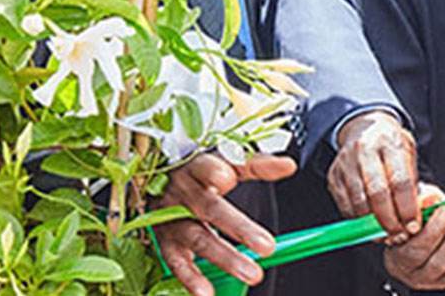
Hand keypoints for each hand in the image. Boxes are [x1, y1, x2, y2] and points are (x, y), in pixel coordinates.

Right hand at [151, 152, 296, 295]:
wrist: (155, 181)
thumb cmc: (198, 172)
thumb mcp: (224, 161)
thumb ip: (256, 164)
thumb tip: (289, 165)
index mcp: (196, 167)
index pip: (206, 167)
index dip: (215, 173)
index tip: (228, 178)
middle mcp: (182, 193)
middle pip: (211, 209)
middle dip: (239, 228)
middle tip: (267, 246)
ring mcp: (171, 219)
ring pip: (199, 239)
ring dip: (226, 258)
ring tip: (252, 274)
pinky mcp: (165, 241)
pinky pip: (177, 261)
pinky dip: (191, 278)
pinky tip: (207, 293)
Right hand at [329, 110, 422, 242]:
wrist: (363, 128)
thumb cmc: (390, 146)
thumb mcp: (408, 154)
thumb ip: (414, 182)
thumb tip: (421, 213)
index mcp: (390, 143)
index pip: (400, 181)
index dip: (407, 208)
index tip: (413, 226)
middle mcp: (364, 150)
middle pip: (377, 194)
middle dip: (390, 220)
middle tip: (399, 235)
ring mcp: (345, 163)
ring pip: (359, 203)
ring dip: (373, 225)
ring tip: (386, 234)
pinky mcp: (333, 176)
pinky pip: (346, 206)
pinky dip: (359, 220)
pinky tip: (370, 225)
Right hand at [383, 183, 444, 289]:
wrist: (421, 240)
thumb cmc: (416, 224)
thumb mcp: (413, 210)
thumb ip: (420, 204)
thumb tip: (433, 199)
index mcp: (402, 259)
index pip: (418, 249)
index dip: (434, 229)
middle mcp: (421, 275)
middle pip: (440, 262)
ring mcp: (442, 280)